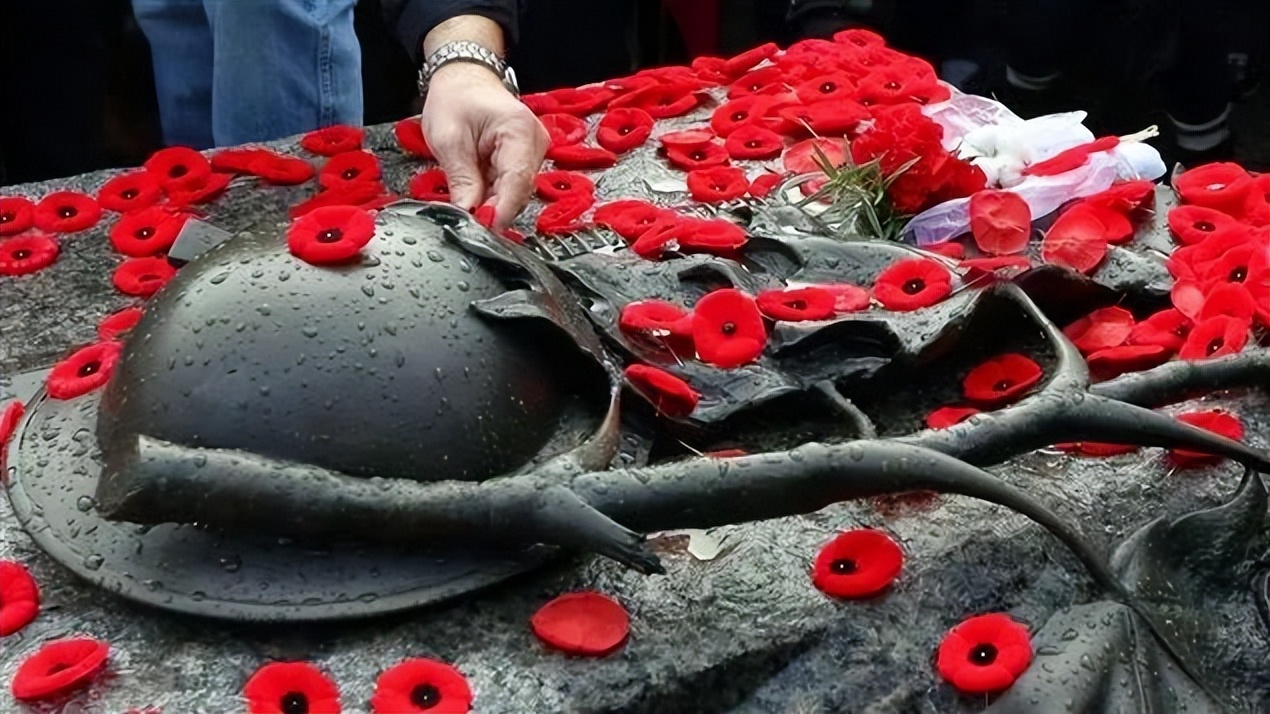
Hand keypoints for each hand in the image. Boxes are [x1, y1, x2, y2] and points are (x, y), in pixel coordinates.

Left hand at [420, 62, 547, 230]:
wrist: (462, 80)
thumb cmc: (455, 98)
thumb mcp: (448, 139)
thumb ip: (461, 179)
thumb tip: (468, 215)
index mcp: (519, 130)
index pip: (517, 181)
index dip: (500, 210)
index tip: (483, 229)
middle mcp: (535, 142)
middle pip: (519, 191)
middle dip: (494, 211)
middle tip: (468, 226)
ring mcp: (532, 153)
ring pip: (515, 193)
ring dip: (492, 205)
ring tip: (468, 209)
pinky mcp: (523, 161)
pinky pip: (510, 187)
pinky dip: (493, 197)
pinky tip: (476, 199)